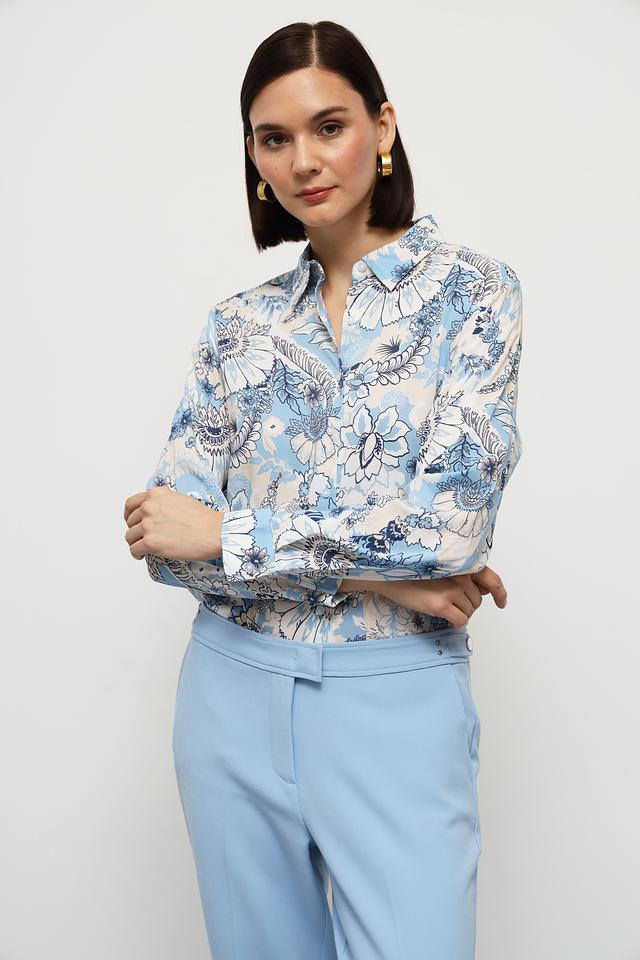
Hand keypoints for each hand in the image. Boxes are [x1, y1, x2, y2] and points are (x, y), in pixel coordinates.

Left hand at [124, 487, 222, 561]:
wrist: (215, 532)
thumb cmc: (204, 519)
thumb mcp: (180, 499)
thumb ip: (163, 503)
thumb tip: (156, 512)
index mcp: (156, 494)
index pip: (131, 504)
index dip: (129, 515)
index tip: (132, 521)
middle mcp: (149, 507)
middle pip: (130, 522)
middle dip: (135, 530)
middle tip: (143, 537)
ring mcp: (148, 525)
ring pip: (130, 537)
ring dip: (136, 543)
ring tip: (144, 548)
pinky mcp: (151, 543)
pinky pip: (134, 550)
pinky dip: (136, 554)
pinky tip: (142, 555)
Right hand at [338, 565, 506, 628]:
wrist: (388, 573)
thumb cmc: (412, 568)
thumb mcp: (442, 565)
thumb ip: (465, 574)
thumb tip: (484, 590)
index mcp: (462, 562)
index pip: (492, 579)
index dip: (500, 593)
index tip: (502, 602)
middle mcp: (460, 574)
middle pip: (477, 600)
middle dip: (467, 603)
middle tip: (450, 600)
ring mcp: (451, 589)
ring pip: (470, 611)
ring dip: (460, 612)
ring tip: (442, 603)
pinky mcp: (440, 604)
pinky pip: (461, 620)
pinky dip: (456, 621)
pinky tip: (444, 614)